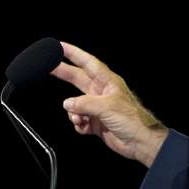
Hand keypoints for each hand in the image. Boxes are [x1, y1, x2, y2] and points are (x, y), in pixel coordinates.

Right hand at [50, 41, 168, 166]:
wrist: (140, 142)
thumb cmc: (133, 120)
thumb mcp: (107, 107)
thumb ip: (84, 103)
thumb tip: (68, 104)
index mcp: (107, 82)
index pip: (87, 62)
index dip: (74, 53)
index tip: (60, 47)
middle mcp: (101, 92)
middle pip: (77, 78)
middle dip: (64, 73)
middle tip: (48, 68)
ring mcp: (98, 108)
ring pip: (75, 104)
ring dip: (73, 111)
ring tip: (79, 118)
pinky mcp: (96, 122)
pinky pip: (79, 120)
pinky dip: (78, 124)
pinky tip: (84, 127)